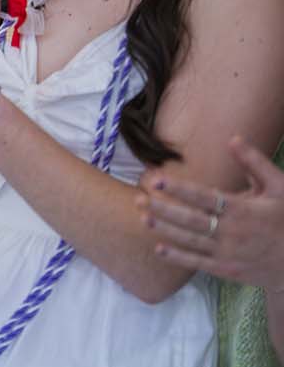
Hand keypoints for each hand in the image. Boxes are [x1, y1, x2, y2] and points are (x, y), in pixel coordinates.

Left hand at [142, 136, 283, 291]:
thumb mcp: (280, 187)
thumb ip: (255, 163)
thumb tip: (233, 138)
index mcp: (243, 210)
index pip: (203, 197)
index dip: (178, 189)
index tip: (156, 181)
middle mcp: (232, 232)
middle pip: (190, 219)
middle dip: (163, 208)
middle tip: (138, 197)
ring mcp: (229, 253)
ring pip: (190, 240)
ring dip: (164, 229)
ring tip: (142, 217)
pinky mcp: (228, 270)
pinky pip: (198, 263)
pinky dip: (178, 257)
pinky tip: (159, 249)